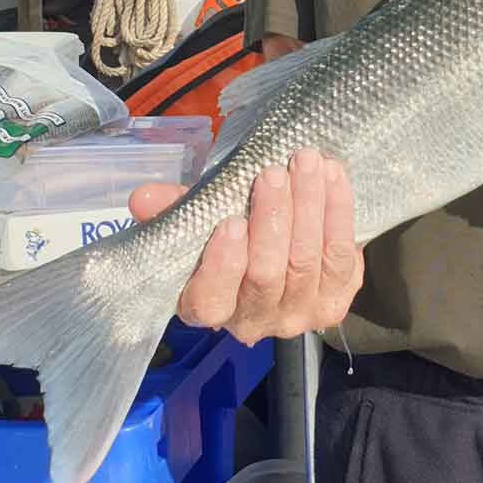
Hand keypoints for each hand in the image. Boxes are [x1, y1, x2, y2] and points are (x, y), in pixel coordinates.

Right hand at [129, 149, 363, 344]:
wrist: (287, 246)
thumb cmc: (234, 232)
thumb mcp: (199, 221)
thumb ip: (175, 210)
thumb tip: (142, 199)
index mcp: (208, 307)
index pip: (211, 300)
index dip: (223, 265)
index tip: (231, 221)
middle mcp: (253, 320)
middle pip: (266, 274)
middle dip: (272, 219)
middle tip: (273, 173)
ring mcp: (298, 315)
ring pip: (305, 261)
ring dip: (309, 206)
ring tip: (306, 162)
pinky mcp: (335, 302)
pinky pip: (340, 257)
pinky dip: (338, 212)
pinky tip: (332, 176)